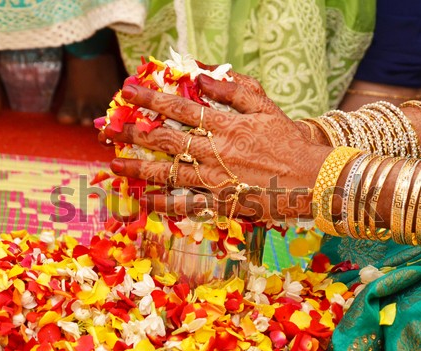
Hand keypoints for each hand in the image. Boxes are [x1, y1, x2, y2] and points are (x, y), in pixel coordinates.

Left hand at [105, 73, 332, 222]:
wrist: (312, 180)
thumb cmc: (289, 142)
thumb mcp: (266, 107)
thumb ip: (234, 90)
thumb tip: (202, 76)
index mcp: (227, 126)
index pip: (180, 109)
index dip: (151, 99)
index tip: (127, 92)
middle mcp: (217, 152)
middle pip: (167, 140)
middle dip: (133, 134)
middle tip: (108, 131)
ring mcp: (218, 180)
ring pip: (170, 173)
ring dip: (139, 170)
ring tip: (114, 166)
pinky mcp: (223, 203)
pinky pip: (188, 204)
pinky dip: (165, 204)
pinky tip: (145, 201)